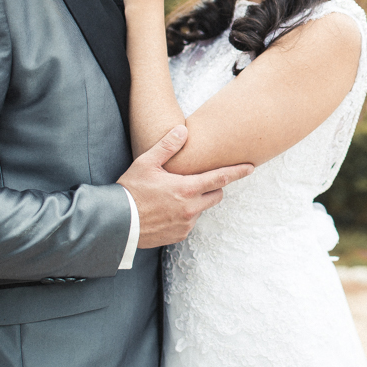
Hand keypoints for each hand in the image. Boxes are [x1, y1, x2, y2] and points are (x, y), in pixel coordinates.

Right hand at [118, 125, 252, 247]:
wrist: (115, 223)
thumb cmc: (130, 190)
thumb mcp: (146, 163)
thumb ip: (167, 146)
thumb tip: (183, 130)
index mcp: (186, 189)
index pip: (220, 178)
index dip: (238, 172)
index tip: (251, 167)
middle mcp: (191, 208)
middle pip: (216, 195)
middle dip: (212, 187)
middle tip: (194, 181)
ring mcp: (186, 224)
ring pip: (202, 209)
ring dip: (196, 201)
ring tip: (172, 197)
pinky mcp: (179, 235)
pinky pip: (190, 222)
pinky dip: (184, 215)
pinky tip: (167, 210)